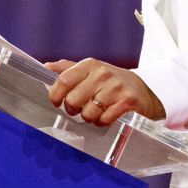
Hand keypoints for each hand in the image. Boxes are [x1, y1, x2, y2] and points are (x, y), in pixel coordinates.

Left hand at [44, 58, 165, 126]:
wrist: (142, 89)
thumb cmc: (110, 81)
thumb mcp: (90, 70)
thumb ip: (67, 68)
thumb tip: (45, 66)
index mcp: (90, 64)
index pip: (63, 80)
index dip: (55, 94)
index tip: (56, 102)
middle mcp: (102, 74)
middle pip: (73, 100)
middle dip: (72, 110)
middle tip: (78, 109)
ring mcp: (115, 88)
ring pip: (88, 113)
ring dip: (89, 118)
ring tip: (95, 112)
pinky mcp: (127, 103)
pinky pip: (104, 120)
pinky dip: (102, 122)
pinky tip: (106, 115)